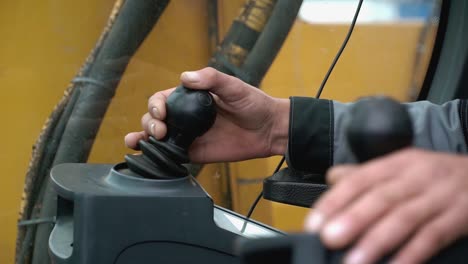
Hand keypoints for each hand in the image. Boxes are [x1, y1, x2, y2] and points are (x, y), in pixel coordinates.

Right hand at [125, 67, 288, 162]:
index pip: (163, 99)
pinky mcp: (195, 153)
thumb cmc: (253, 104)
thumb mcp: (234, 86)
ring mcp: (189, 135)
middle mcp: (186, 116)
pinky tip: (147, 155)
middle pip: (155, 118)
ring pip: (158, 137)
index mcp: (191, 98)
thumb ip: (211, 79)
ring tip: (139, 141)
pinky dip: (157, 156)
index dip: (156, 105)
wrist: (269, 130)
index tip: (161, 112)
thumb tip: (185, 77)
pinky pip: (173, 155)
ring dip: (144, 137)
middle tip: (159, 130)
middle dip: (149, 122)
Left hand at [305, 148, 467, 263]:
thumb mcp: (401, 167)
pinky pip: (433, 237)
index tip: (314, 222)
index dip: (335, 201)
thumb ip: (366, 174)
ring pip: (404, 219)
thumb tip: (331, 179)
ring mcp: (439, 198)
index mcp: (396, 164)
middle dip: (353, 219)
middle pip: (380, 198)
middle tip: (329, 238)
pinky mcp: (459, 218)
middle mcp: (416, 177)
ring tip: (354, 260)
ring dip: (376, 241)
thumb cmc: (433, 176)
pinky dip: (412, 254)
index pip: (359, 180)